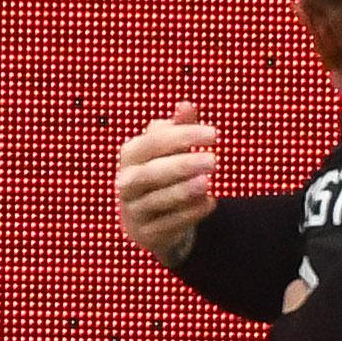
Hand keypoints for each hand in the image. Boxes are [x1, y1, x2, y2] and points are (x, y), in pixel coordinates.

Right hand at [118, 102, 220, 264]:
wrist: (151, 218)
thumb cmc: (162, 173)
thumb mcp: (169, 149)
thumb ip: (179, 128)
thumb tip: (187, 106)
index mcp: (130, 155)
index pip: (153, 142)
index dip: (182, 136)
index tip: (214, 134)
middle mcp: (126, 182)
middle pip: (151, 173)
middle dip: (182, 165)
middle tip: (214, 160)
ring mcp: (134, 210)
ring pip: (157, 200)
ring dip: (184, 191)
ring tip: (208, 183)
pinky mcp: (146, 234)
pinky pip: (168, 224)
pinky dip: (190, 214)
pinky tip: (210, 203)